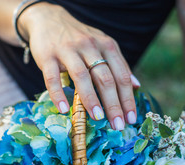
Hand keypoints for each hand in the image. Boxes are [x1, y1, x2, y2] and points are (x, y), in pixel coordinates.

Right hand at [19, 2, 139, 129]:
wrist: (48, 19)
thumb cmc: (79, 38)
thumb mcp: (102, 45)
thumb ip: (119, 64)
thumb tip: (137, 85)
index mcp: (106, 46)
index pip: (121, 75)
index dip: (128, 99)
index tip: (131, 119)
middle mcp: (89, 46)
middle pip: (105, 78)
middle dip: (114, 104)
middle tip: (118, 125)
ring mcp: (68, 50)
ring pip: (82, 76)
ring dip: (91, 99)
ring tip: (98, 118)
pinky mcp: (48, 56)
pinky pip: (52, 78)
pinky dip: (59, 94)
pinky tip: (64, 109)